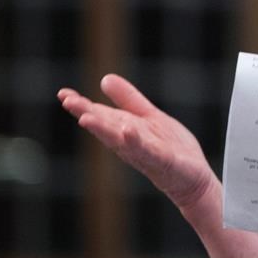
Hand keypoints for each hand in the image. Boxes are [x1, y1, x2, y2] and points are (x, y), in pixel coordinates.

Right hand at [58, 75, 215, 209]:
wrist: (194, 178)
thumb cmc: (170, 147)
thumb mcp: (149, 116)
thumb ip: (129, 100)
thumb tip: (104, 78)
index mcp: (125, 130)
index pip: (101, 116)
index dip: (82, 106)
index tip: (63, 94)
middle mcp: (131, 144)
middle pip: (106, 128)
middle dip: (86, 115)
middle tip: (67, 101)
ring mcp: (147, 154)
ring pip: (122, 141)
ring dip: (104, 130)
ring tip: (86, 117)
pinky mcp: (165, 162)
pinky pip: (150, 152)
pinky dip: (137, 143)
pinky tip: (128, 131)